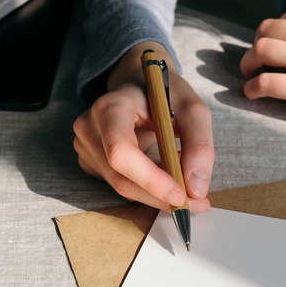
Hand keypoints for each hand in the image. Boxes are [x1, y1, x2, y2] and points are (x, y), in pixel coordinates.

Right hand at [74, 42, 213, 211]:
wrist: (139, 84)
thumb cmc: (164, 93)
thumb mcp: (192, 109)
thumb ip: (199, 145)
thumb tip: (197, 189)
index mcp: (110, 107)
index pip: (122, 152)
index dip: (151, 179)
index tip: (182, 195)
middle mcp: (89, 127)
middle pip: (122, 179)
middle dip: (161, 196)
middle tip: (197, 202)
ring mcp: (85, 146)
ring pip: (123, 188)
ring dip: (157, 193)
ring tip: (184, 179)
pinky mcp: (90, 161)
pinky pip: (120, 185)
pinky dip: (146, 188)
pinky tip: (162, 173)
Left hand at [240, 6, 285, 157]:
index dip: (273, 36)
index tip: (271, 51)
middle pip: (266, 31)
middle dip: (254, 48)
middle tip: (252, 64)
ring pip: (259, 52)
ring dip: (247, 65)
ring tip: (249, 77)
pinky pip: (263, 83)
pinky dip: (251, 89)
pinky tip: (252, 96)